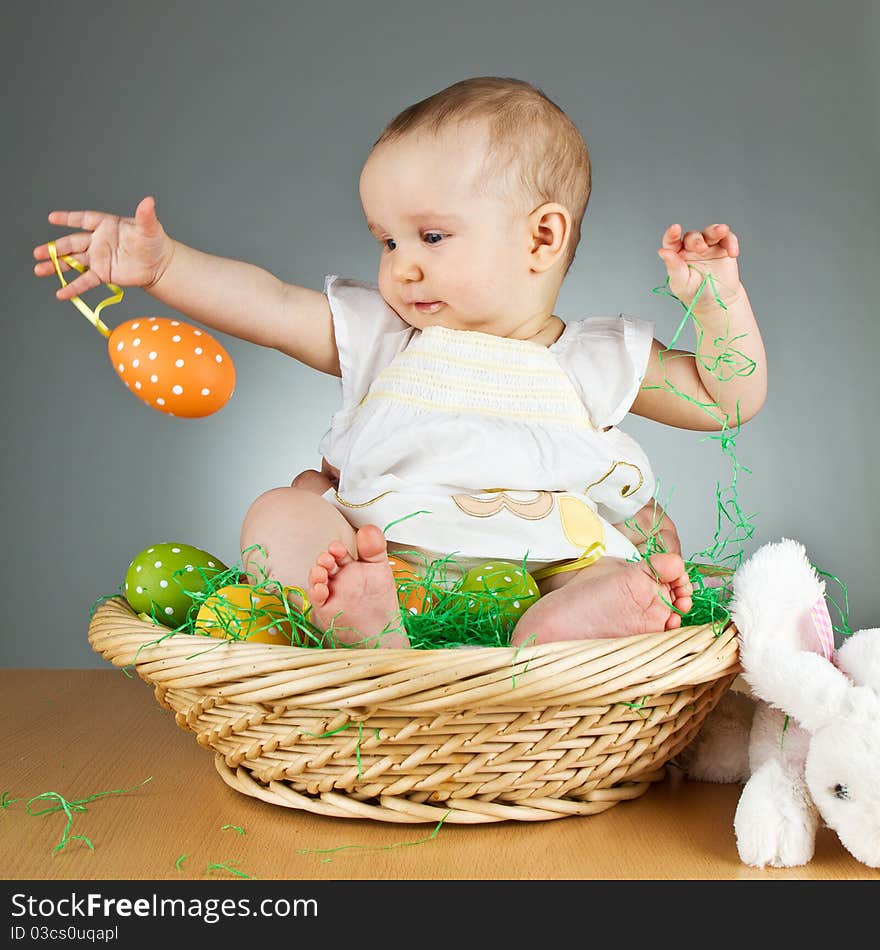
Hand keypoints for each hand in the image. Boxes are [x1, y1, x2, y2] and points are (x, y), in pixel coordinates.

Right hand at [33, 196, 172, 299]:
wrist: (159, 265)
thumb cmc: (153, 242)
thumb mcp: (149, 228)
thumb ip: (145, 215)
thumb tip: (149, 201)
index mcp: (106, 225)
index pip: (83, 219)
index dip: (68, 218)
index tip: (52, 218)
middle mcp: (98, 241)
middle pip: (72, 243)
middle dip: (55, 248)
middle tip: (37, 253)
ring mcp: (98, 258)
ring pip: (73, 262)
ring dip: (56, 266)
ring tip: (39, 270)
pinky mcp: (103, 274)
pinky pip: (85, 281)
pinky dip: (74, 287)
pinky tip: (61, 293)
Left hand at [657, 223, 741, 309]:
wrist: (715, 301)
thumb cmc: (695, 293)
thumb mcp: (681, 283)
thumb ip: (673, 267)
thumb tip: (663, 251)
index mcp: (677, 256)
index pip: (671, 241)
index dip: (672, 234)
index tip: (675, 228)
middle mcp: (691, 248)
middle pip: (692, 236)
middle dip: (697, 239)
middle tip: (701, 248)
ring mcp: (708, 246)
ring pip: (711, 232)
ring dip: (716, 230)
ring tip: (722, 231)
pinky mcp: (723, 248)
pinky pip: (727, 238)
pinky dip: (730, 242)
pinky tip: (732, 253)